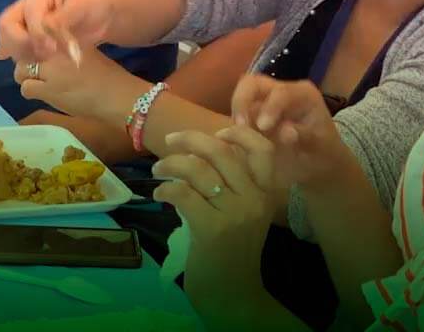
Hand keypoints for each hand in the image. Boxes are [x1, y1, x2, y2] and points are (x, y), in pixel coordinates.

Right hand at [0, 0, 115, 63]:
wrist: (103, 11)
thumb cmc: (94, 1)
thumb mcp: (81, 4)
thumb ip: (61, 20)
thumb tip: (45, 39)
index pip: (27, 15)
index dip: (37, 35)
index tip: (54, 50)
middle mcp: (26, 6)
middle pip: (6, 26)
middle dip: (22, 44)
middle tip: (46, 55)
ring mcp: (26, 23)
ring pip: (8, 40)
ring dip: (25, 54)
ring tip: (49, 58)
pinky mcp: (30, 39)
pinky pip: (17, 50)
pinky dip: (25, 58)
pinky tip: (37, 62)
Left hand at [13, 45, 146, 119]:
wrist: (117, 96)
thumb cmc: (107, 75)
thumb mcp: (86, 51)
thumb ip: (66, 46)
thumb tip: (47, 46)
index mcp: (65, 38)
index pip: (36, 35)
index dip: (32, 45)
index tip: (36, 53)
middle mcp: (55, 51)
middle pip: (24, 52)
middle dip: (26, 61)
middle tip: (35, 69)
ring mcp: (50, 71)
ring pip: (20, 71)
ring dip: (27, 77)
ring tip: (39, 82)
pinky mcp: (48, 90)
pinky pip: (26, 89)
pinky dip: (31, 91)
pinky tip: (43, 93)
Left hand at [152, 130, 276, 309]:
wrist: (231, 290)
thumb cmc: (232, 248)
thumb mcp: (244, 211)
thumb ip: (232, 182)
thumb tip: (200, 148)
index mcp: (265, 192)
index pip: (262, 149)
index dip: (239, 132)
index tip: (217, 132)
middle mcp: (254, 199)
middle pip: (222, 152)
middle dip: (191, 139)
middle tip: (171, 140)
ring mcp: (234, 214)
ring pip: (198, 170)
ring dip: (171, 164)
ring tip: (158, 169)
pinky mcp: (211, 229)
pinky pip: (183, 194)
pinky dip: (166, 189)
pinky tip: (159, 194)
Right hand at [231, 76, 347, 190]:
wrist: (319, 162)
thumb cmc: (323, 152)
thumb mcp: (320, 147)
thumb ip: (304, 138)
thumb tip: (285, 132)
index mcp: (303, 94)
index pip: (281, 93)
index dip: (270, 107)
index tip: (263, 127)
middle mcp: (282, 91)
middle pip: (253, 83)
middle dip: (242, 100)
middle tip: (240, 125)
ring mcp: (266, 101)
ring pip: (242, 94)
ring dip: (237, 112)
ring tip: (238, 134)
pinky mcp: (255, 113)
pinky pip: (240, 111)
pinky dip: (236, 122)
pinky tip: (238, 139)